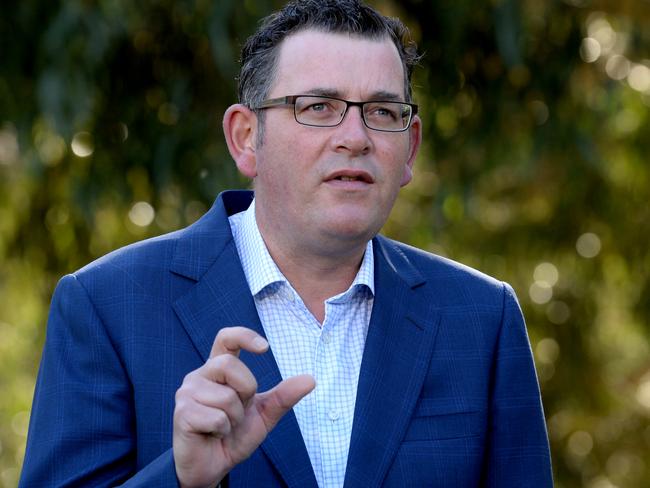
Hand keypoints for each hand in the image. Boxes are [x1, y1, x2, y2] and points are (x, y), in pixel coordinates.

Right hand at [172, 326, 314, 487]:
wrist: (213, 468)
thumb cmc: (233, 437)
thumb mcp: (264, 415)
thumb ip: (283, 397)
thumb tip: (311, 379)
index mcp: (217, 370)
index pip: (226, 338)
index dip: (244, 336)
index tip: (264, 348)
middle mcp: (200, 376)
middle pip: (229, 365)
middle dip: (246, 391)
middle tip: (237, 412)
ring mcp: (187, 393)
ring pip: (226, 397)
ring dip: (234, 419)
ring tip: (222, 427)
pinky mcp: (182, 413)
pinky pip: (217, 418)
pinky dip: (222, 431)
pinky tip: (212, 435)